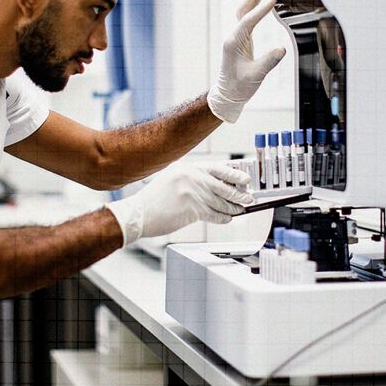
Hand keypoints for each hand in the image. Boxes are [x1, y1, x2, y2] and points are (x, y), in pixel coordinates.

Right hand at [105, 163, 253, 245]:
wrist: (138, 214)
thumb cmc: (154, 199)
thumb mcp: (173, 179)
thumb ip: (194, 180)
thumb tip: (217, 185)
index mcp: (188, 168)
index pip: (217, 169)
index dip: (234, 174)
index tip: (245, 179)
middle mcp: (192, 178)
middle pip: (223, 186)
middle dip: (238, 194)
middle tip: (248, 197)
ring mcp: (192, 193)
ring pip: (220, 202)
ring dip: (233, 208)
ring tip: (240, 209)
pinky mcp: (192, 209)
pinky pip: (214, 215)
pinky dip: (223, 218)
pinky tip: (227, 218)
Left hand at [206, 0, 287, 122]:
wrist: (228, 95)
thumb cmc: (240, 87)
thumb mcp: (256, 76)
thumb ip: (269, 62)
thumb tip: (281, 49)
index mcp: (234, 43)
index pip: (249, 21)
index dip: (261, 9)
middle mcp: (233, 37)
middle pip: (243, 9)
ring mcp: (236, 37)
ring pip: (244, 11)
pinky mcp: (240, 40)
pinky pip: (247, 18)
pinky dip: (254, 7)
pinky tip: (262, 1)